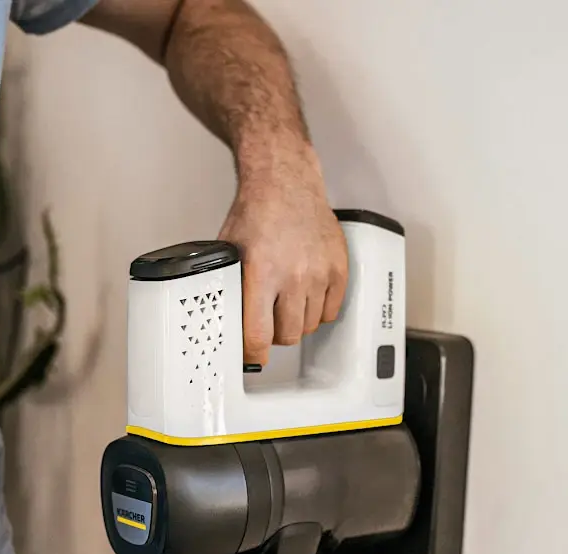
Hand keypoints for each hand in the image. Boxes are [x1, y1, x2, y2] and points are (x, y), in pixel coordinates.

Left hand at [218, 148, 348, 365]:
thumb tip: (228, 322)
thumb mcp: (230, 251)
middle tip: (268, 322)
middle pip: (288, 336)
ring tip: (286, 303)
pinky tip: (306, 296)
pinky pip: (331, 311)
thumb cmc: (257, 213)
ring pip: (309, 326)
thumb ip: (232, 288)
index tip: (251, 357)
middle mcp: (294, 275)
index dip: (253, 354)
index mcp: (261, 272)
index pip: (259, 335)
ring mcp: (320, 273)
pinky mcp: (339, 269)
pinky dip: (318, 311)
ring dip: (296, 322)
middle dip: (275, 335)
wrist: (286, 182)